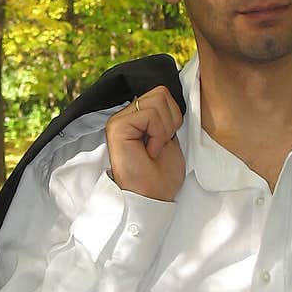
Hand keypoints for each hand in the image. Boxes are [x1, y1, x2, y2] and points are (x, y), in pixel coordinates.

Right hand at [105, 85, 185, 201]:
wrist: (153, 198)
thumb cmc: (162, 175)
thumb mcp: (170, 137)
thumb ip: (165, 114)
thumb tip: (169, 94)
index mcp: (136, 116)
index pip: (162, 93)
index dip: (173, 116)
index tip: (166, 141)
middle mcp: (124, 115)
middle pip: (161, 93)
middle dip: (170, 121)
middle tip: (160, 145)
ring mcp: (118, 120)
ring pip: (157, 100)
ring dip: (164, 129)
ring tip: (154, 148)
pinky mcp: (117, 127)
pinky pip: (150, 114)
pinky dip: (158, 134)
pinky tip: (150, 151)